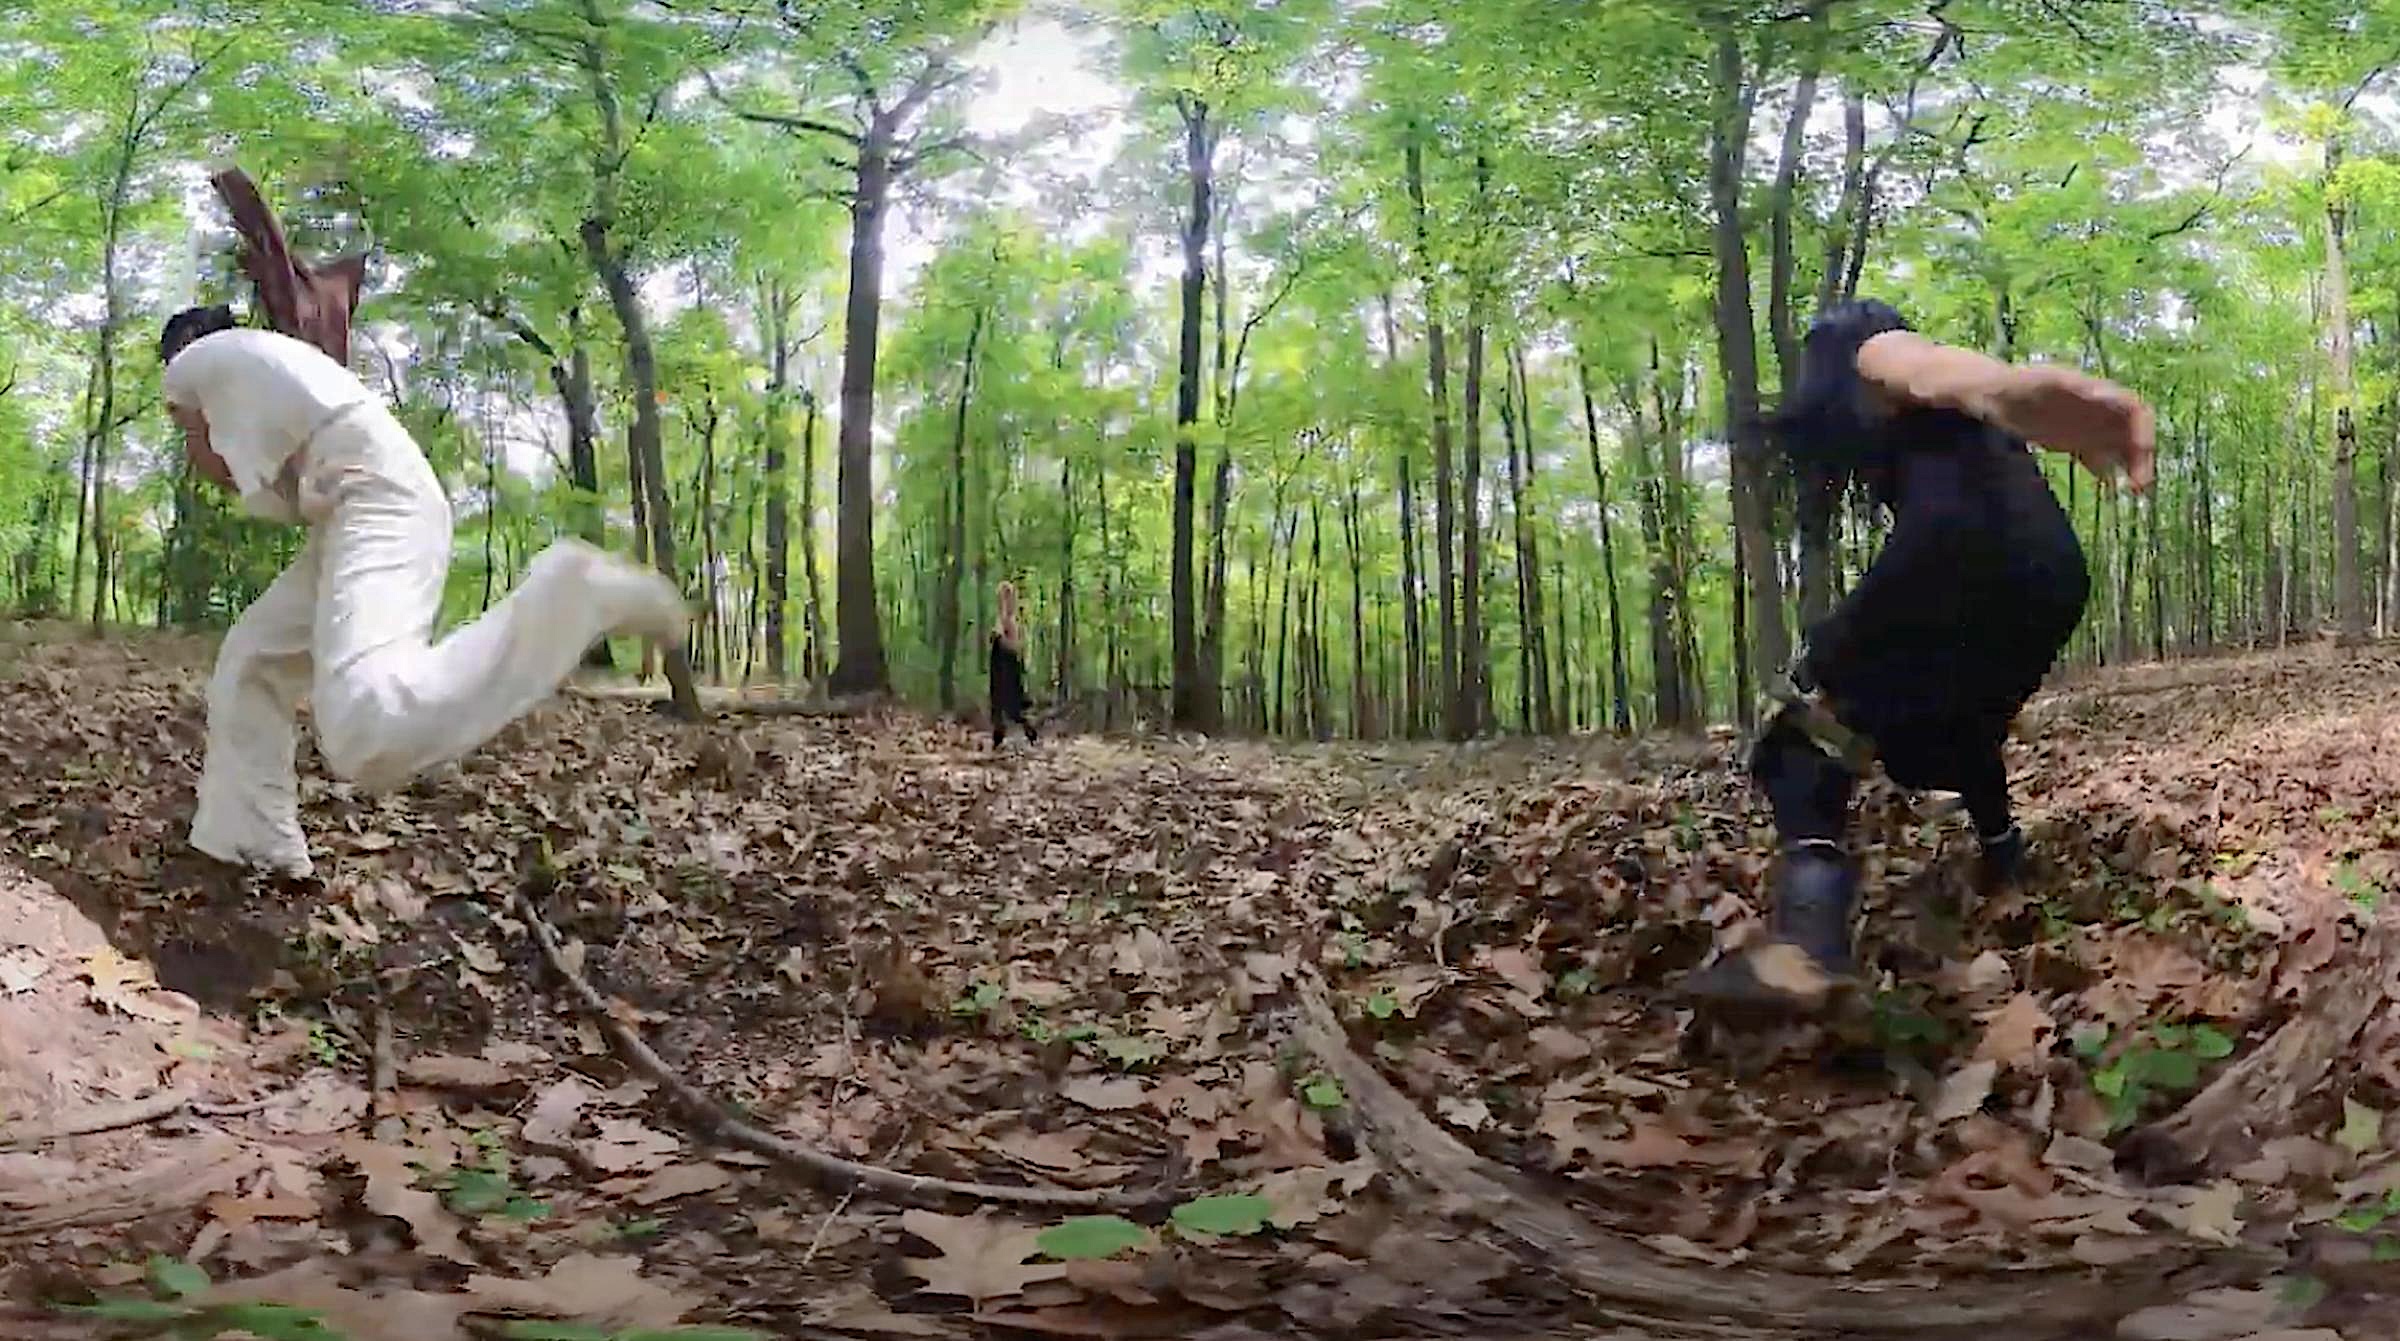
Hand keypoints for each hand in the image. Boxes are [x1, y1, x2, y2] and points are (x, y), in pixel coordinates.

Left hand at [1994, 365, 2155, 492]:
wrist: (1990, 394)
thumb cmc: (2011, 385)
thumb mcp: (2036, 382)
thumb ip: (2061, 385)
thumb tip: (2095, 391)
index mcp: (2093, 390)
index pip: (2133, 408)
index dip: (2142, 429)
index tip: (2141, 451)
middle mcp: (2096, 408)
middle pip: (2132, 432)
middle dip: (2141, 456)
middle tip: (2139, 485)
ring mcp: (2085, 425)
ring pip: (2120, 447)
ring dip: (2130, 466)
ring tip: (2132, 490)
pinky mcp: (2072, 441)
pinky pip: (2098, 457)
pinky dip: (2107, 471)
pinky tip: (2108, 487)